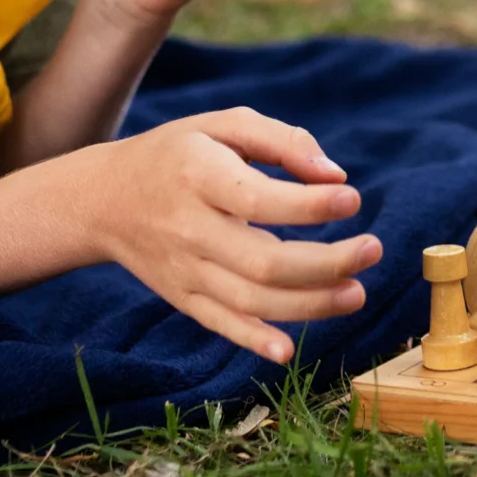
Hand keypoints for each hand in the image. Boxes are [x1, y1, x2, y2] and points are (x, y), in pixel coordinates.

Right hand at [78, 107, 380, 362]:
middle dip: (328, 263)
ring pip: (251, 302)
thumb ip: (282, 141)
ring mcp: (185, 271)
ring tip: (357, 293)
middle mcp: (189, 229)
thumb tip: (335, 175)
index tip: (352, 199)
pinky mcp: (182, 298)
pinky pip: (220, 325)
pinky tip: (289, 351)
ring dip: (311, 305)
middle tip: (372, 249)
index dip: (311, 206)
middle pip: (263, 263)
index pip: (260, 201)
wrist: (104, 199)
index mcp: (198, 177)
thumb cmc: (178, 154)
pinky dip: (253, 341)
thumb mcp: (222, 125)